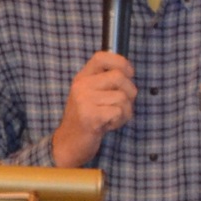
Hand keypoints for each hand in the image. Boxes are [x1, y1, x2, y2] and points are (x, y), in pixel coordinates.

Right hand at [52, 51, 136, 167]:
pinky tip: (109, 125)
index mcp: (82, 77)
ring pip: (122, 97)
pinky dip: (120, 120)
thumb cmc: (88, 118)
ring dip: (125, 111)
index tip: (129, 74)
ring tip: (113, 117)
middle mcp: (81, 85)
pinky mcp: (90, 116)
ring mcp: (83, 100)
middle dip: (130, 92)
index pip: (101, 56)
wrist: (69, 143)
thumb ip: (106, 82)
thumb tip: (129, 71)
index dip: (121, 61)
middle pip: (119, 76)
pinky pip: (119, 111)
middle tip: (123, 104)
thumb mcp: (92, 94)